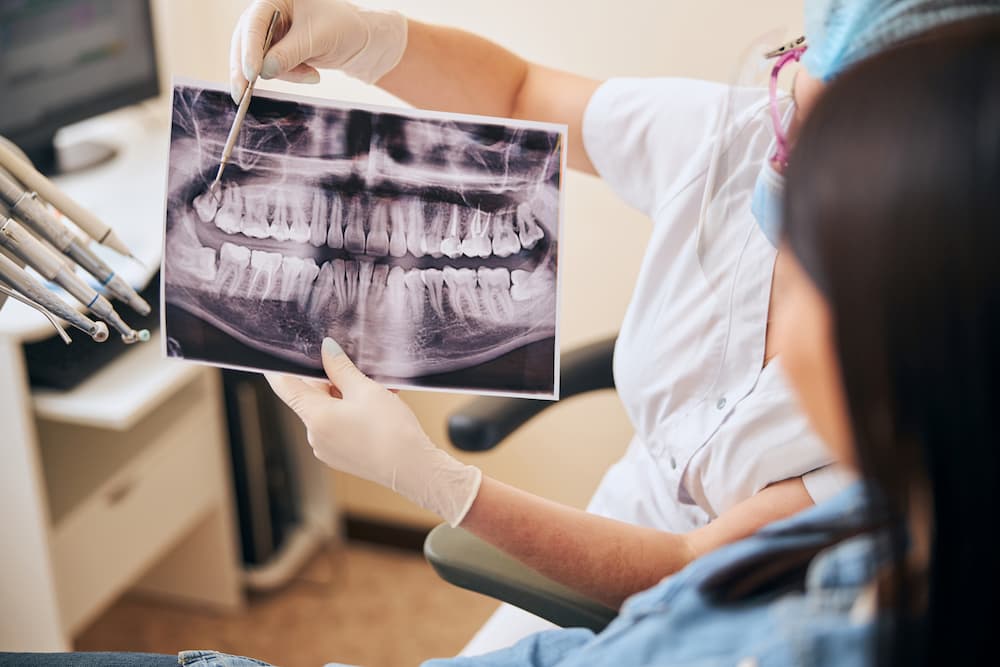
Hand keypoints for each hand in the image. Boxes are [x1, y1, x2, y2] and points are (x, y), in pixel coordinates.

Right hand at [230, 0, 407, 101]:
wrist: (363, 41)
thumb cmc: (344, 28)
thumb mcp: (317, 40)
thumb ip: (289, 54)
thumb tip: (262, 72)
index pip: (254, 22)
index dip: (249, 48)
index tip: (251, 73)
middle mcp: (270, 12)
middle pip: (246, 41)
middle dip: (246, 69)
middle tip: (242, 94)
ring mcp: (273, 32)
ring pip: (259, 59)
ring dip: (283, 74)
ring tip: (312, 75)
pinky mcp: (279, 50)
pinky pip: (273, 68)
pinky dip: (291, 76)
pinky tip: (312, 74)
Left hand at [266, 338, 481, 526]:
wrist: (413, 469)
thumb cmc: (391, 430)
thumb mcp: (365, 389)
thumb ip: (341, 367)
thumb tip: (326, 349)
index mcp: (315, 417)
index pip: (284, 386)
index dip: (280, 367)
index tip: (279, 354)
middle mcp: (315, 435)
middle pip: (312, 397)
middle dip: (332, 380)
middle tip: (358, 368)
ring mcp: (326, 448)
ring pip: (328, 411)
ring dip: (346, 396)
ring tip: (378, 389)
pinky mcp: (340, 456)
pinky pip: (338, 426)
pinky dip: (352, 413)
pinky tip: (377, 407)